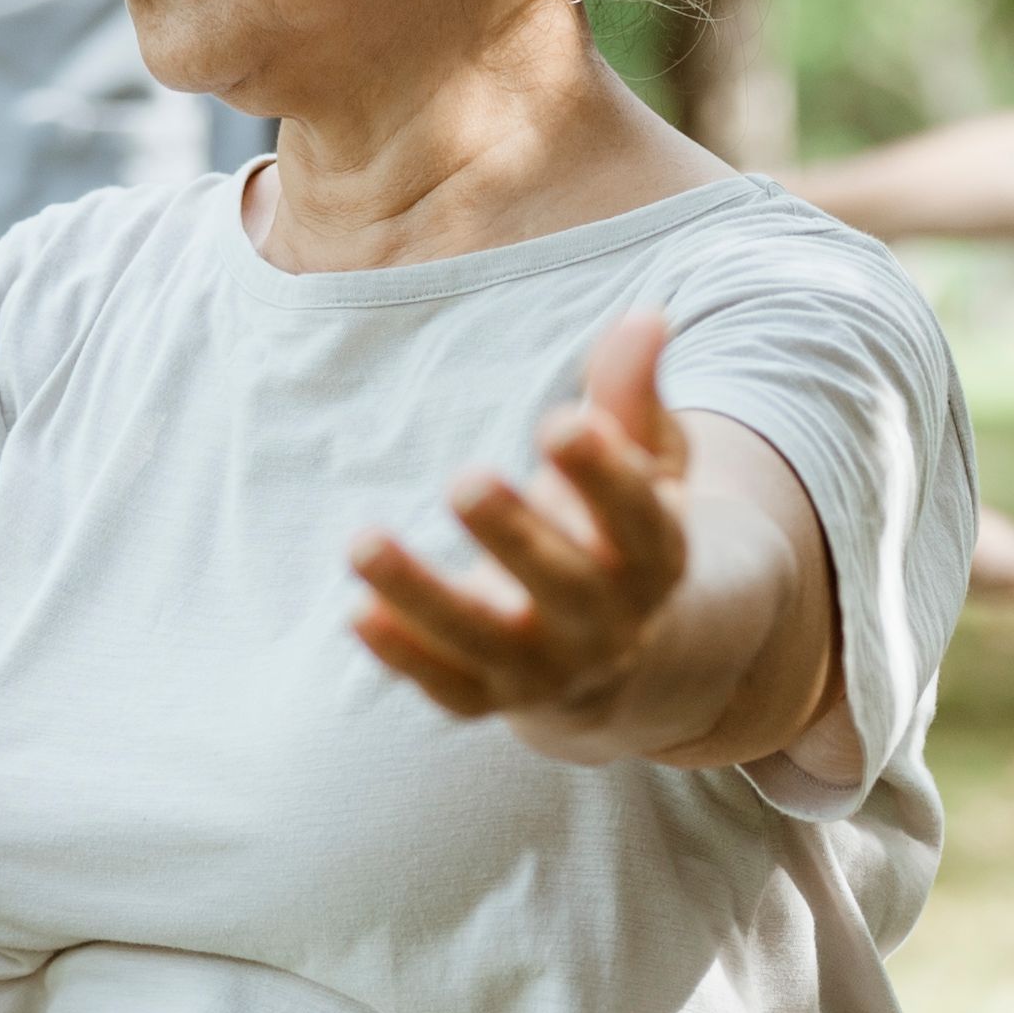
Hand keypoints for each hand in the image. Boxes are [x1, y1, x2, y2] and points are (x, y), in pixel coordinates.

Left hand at [352, 310, 712, 761]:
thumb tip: (644, 316)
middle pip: (564, 587)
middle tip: (464, 481)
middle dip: (514, 538)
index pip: (636, 519)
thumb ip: (632, 397)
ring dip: (424, 598)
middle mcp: (610, 624)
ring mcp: (551, 669)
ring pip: (487, 643)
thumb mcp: (647, 463)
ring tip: (362, 544)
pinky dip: (405, 658)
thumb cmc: (626, 529)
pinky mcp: (495, 696)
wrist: (634, 656)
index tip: (558, 422)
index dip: (603, 474)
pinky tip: (357, 611)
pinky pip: (450, 688)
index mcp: (656, 558)